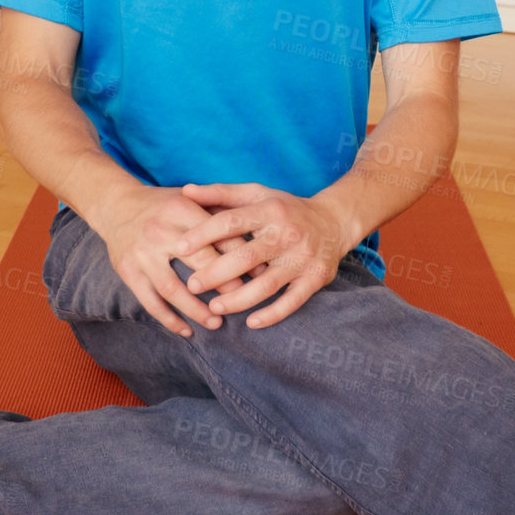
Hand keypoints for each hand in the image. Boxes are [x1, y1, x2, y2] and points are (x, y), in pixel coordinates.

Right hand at [95, 184, 252, 339]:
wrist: (116, 204)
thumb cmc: (163, 204)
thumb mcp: (190, 199)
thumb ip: (218, 215)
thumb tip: (256, 240)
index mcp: (181, 209)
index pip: (218, 236)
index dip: (241, 257)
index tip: (261, 275)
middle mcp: (160, 231)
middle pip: (199, 263)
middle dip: (224, 284)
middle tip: (243, 300)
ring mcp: (142, 254)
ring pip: (173, 289)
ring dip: (197, 310)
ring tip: (217, 323)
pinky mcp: (128, 271)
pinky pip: (150, 302)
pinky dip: (169, 319)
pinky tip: (186, 331)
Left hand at [172, 182, 352, 328]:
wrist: (334, 221)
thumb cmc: (285, 208)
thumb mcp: (257, 193)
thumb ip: (221, 193)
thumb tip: (186, 191)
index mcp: (269, 210)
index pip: (231, 221)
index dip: (203, 234)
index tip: (179, 248)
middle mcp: (287, 233)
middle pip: (246, 256)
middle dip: (216, 273)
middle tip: (191, 286)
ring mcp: (302, 258)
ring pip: (267, 284)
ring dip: (239, 299)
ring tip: (214, 306)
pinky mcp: (315, 278)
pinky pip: (292, 301)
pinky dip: (272, 315)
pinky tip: (251, 323)